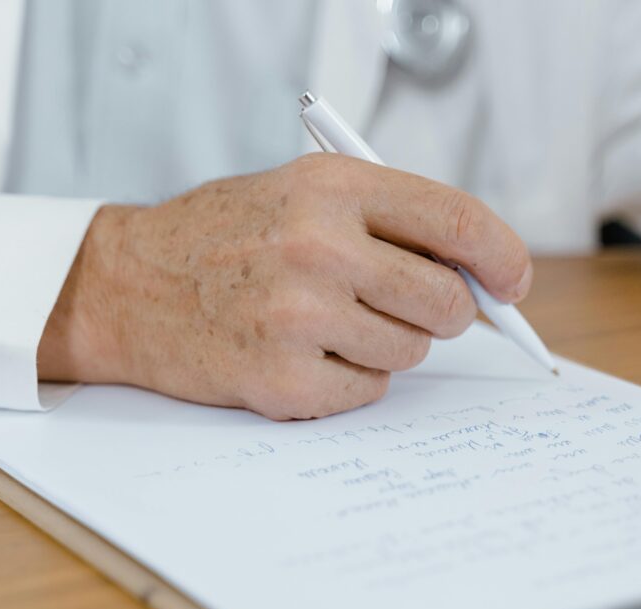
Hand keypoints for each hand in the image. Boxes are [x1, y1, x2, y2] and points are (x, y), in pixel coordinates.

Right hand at [37, 154, 531, 418]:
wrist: (128, 285)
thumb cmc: (224, 238)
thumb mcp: (302, 194)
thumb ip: (389, 222)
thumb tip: (478, 274)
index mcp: (332, 187)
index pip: (456, 221)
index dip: (501, 256)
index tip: (513, 282)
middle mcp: (318, 245)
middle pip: (446, 301)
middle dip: (443, 312)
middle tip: (405, 307)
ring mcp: (299, 315)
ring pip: (410, 351)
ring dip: (387, 344)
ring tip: (327, 322)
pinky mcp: (283, 378)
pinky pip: (369, 390)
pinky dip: (350, 378)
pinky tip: (303, 352)